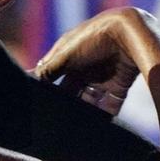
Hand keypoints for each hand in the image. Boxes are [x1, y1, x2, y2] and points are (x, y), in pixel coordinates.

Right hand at [33, 7, 159, 115]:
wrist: (131, 33)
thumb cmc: (94, 38)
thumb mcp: (65, 54)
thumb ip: (47, 70)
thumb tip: (28, 81)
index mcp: (69, 56)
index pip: (53, 78)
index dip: (47, 91)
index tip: (41, 106)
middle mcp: (84, 67)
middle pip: (72, 92)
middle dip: (66, 105)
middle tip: (58, 121)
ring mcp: (102, 76)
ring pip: (90, 101)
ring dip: (85, 113)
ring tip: (76, 127)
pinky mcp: (119, 85)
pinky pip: (110, 105)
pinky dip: (105, 116)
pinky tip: (97, 126)